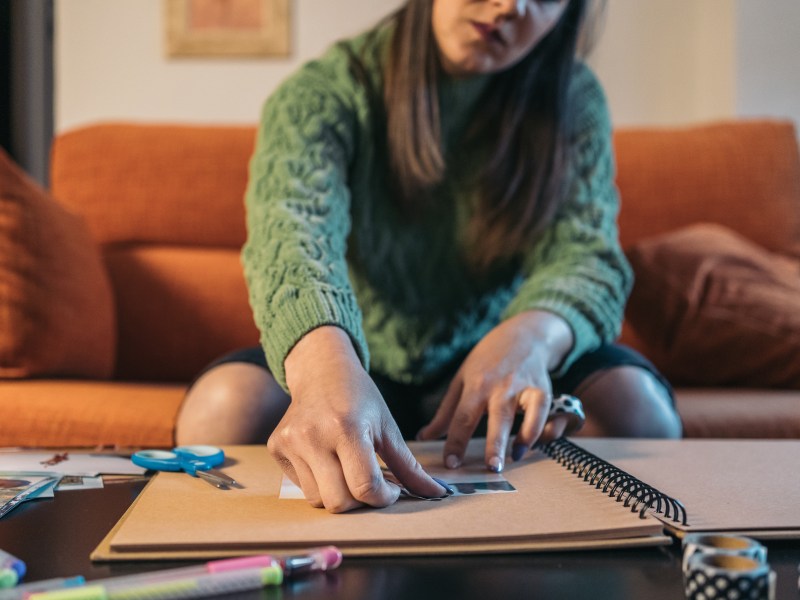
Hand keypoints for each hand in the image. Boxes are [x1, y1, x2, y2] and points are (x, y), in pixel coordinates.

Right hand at [268, 326, 446, 512]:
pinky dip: (318, 482)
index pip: (365, 486)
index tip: (391, 489)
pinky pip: (300, 486)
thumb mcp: (387, 426)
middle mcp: (313, 435)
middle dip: (360, 502)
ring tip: (348, 471)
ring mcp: (291, 442)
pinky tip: (326, 460)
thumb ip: (409, 465)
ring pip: (318, 499)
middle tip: (370, 484)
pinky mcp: (277, 447)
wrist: (321, 370)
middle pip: (339, 502)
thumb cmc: (359, 397)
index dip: (383, 498)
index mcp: (346, 427)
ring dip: (338, 494)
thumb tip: (437, 492)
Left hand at [417, 311, 572, 471]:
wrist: (522, 334)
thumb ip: (445, 412)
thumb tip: (424, 436)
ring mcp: (522, 387)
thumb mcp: (461, 380)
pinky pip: (542, 412)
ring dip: (521, 438)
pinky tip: (527, 447)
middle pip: (495, 417)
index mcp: (475, 385)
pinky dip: (538, 430)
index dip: (456, 441)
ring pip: (523, 414)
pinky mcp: (542, 389)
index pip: (463, 417)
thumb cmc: (487, 361)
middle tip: (490, 468)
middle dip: (494, 443)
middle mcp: (499, 386)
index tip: (450, 464)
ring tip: (512, 460)